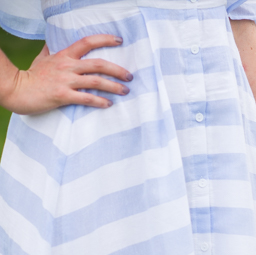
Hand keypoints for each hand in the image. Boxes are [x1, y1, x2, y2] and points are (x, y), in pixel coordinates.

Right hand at [0, 35, 131, 114]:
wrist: (16, 89)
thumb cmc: (32, 76)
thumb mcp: (42, 59)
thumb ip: (51, 52)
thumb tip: (53, 45)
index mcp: (64, 56)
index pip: (87, 42)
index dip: (105, 40)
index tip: (119, 40)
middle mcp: (67, 66)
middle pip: (99, 64)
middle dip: (118, 70)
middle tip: (129, 76)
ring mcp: (65, 81)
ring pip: (96, 81)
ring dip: (114, 87)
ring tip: (125, 91)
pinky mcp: (63, 95)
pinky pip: (87, 98)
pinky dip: (100, 101)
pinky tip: (108, 104)